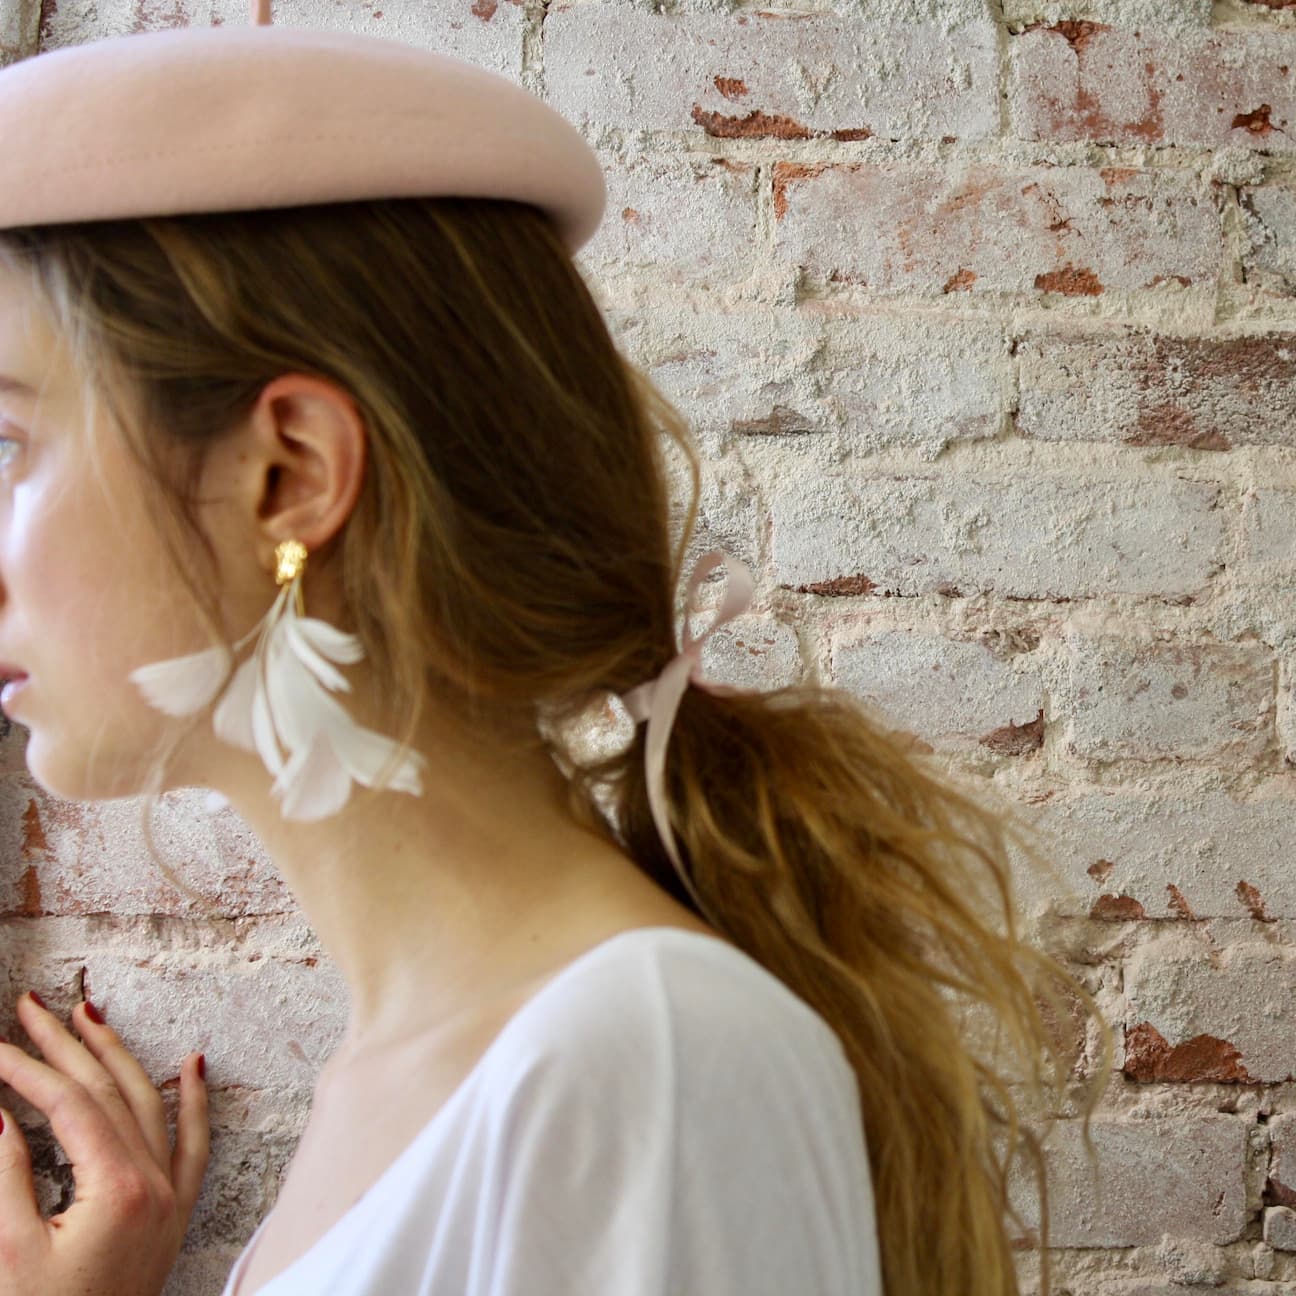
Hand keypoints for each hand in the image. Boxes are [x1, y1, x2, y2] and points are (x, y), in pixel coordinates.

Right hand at [0, 992, 209, 1295]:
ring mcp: (171, 1198)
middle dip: (68, 1045)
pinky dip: (193, 1099)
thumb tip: (1, 1114)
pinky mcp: (175, 1215)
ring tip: (88, 1018)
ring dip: (119, 1057)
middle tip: (31, 1008)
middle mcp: (155, 1184)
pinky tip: (193, 1063)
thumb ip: (6, 1177)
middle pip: (110, 1092)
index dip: (27, 1070)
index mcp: (117, 1189)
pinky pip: (194, 1143)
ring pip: (151, 1104)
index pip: (70, 1104)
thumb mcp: (9, 1254)